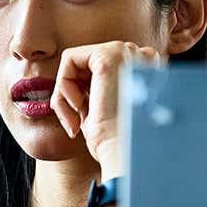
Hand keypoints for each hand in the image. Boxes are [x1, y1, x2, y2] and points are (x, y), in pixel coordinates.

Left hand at [50, 41, 164, 178]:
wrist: (124, 153)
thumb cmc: (115, 141)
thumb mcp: (104, 110)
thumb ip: (93, 90)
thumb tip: (73, 86)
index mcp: (143, 68)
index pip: (98, 71)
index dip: (82, 94)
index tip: (79, 124)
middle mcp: (139, 55)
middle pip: (86, 64)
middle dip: (71, 94)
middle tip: (73, 124)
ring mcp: (126, 53)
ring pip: (75, 62)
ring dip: (66, 94)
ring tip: (75, 120)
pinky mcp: (108, 56)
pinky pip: (69, 59)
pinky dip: (63, 85)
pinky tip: (77, 106)